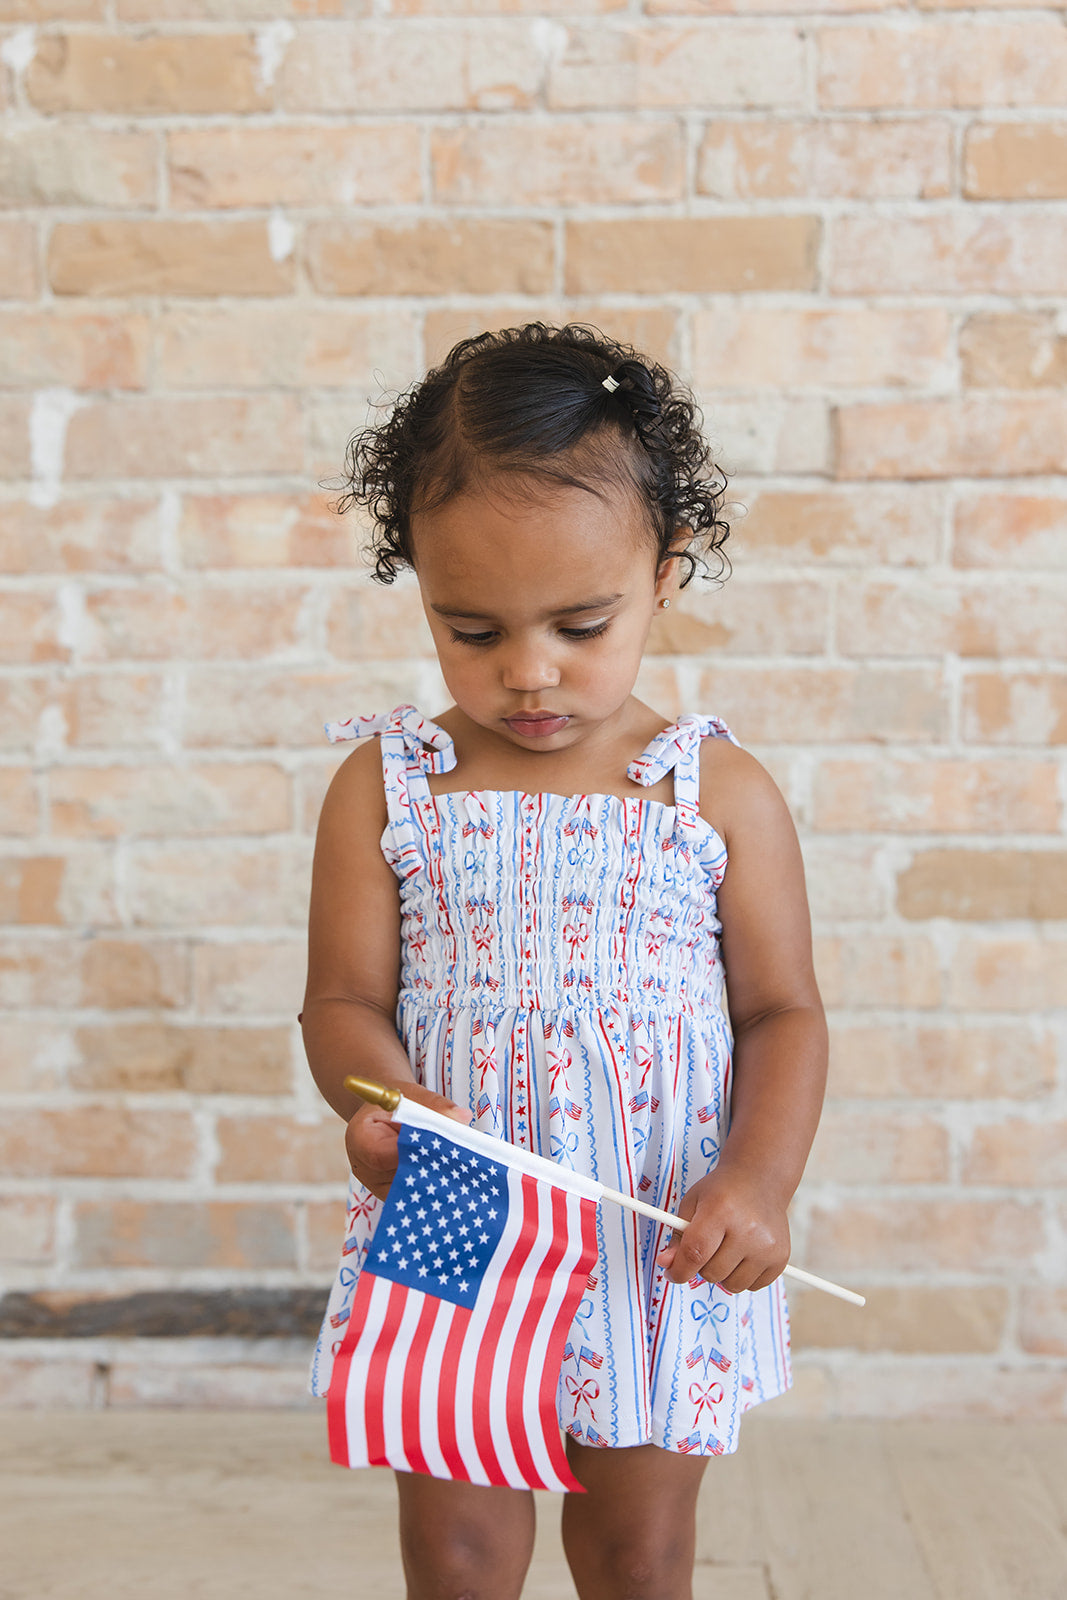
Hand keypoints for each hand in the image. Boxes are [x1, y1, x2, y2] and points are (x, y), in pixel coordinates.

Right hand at [345, 1082, 467, 1199]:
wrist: (386, 1114)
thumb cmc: (397, 1102)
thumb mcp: (412, 1095)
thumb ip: (435, 1105)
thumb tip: (462, 1117)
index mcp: (359, 1138)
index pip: (382, 1155)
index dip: (414, 1153)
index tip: (443, 1147)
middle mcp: (364, 1168)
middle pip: (399, 1177)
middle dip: (432, 1169)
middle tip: (463, 1163)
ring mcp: (378, 1186)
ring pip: (411, 1190)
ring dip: (437, 1180)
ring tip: (463, 1170)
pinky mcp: (394, 1195)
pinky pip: (415, 1194)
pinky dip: (435, 1185)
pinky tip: (455, 1178)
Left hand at [656, 1162, 789, 1294]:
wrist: (760, 1179)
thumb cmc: (722, 1192)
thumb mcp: (692, 1203)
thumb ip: (677, 1236)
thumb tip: (666, 1263)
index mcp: (721, 1210)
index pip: (695, 1253)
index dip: (678, 1269)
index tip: (672, 1273)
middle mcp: (748, 1229)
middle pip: (711, 1272)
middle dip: (702, 1265)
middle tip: (708, 1245)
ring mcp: (767, 1245)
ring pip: (731, 1285)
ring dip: (723, 1273)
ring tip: (727, 1248)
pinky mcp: (780, 1257)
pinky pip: (751, 1286)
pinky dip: (742, 1275)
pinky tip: (744, 1252)